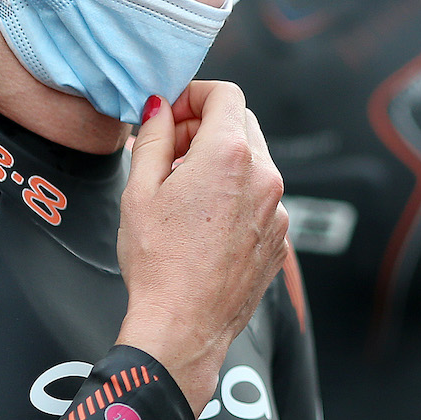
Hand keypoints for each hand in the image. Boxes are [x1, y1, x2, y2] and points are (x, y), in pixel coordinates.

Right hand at [116, 81, 288, 411]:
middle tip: (168, 154)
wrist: (183, 325)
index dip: (193, 96)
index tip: (170, 116)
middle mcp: (265, 175)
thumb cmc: (158, 261)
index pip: (225, 94)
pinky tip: (204, 223)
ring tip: (182, 194)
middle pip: (241, 124)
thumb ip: (151, 136)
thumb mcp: (139, 189)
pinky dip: (236, 195)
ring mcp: (279, 207)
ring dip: (220, 163)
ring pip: (252, 162)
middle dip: (203, 128)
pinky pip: (261, 197)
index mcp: (230, 154)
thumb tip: (159, 107)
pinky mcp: (281, 236)